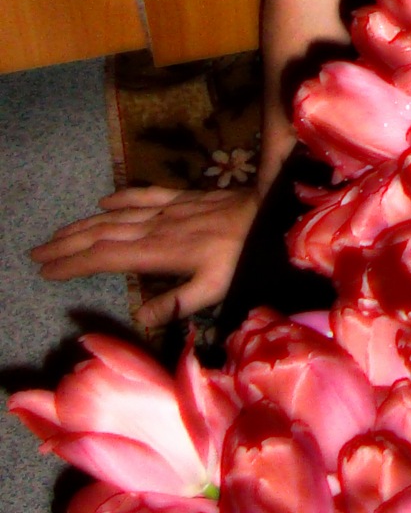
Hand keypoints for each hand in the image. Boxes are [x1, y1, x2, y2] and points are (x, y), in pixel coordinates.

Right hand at [30, 184, 257, 329]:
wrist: (273, 215)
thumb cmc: (246, 257)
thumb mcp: (216, 288)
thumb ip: (176, 303)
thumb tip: (138, 317)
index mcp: (162, 251)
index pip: (107, 257)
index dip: (73, 263)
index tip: (46, 270)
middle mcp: (159, 227)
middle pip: (102, 234)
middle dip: (66, 244)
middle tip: (36, 252)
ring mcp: (171, 210)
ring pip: (117, 216)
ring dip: (84, 224)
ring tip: (56, 234)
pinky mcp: (186, 198)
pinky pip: (147, 195)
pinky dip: (122, 198)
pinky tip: (104, 201)